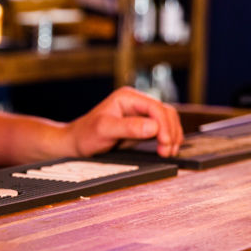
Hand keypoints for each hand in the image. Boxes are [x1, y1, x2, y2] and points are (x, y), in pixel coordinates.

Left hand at [63, 87, 183, 157]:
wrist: (77, 142)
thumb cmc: (86, 134)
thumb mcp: (105, 130)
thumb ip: (128, 127)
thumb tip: (153, 127)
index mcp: (127, 97)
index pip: (155, 107)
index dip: (164, 124)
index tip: (165, 142)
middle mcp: (135, 102)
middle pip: (165, 112)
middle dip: (170, 131)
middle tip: (168, 151)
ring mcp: (140, 114)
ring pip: (167, 121)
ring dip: (172, 136)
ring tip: (168, 152)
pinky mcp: (142, 126)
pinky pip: (162, 129)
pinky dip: (168, 139)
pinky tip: (166, 150)